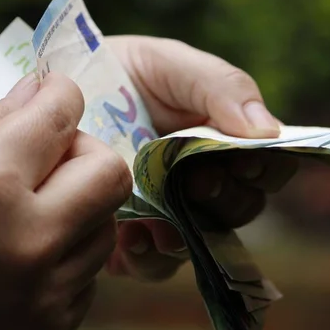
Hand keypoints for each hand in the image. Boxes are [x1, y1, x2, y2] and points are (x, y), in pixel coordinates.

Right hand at [0, 73, 131, 329]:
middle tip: (56, 159)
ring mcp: (46, 294)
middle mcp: (28, 242)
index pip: (59, 119)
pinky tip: (27, 257)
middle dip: (87, 154)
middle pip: (111, 174)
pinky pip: (88, 274)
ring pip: (106, 226)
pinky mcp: (53, 329)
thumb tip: (39, 89)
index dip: (61, 96)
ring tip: (36, 213)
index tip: (57, 96)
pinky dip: (67, 256)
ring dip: (79, 208)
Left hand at [105, 36, 297, 281]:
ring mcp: (169, 212)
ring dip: (190, 234)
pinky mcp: (133, 238)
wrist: (59, 96)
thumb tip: (270, 131)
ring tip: (161, 216)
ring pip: (203, 242)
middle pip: (241, 208)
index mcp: (222, 140)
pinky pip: (155, 264)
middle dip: (226, 200)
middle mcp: (202, 181)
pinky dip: (149, 256)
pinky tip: (130, 235)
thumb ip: (222, 87)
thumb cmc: (120, 73)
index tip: (246, 160)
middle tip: (197, 182)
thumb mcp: (170, 64)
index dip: (266, 168)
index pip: (267, 166)